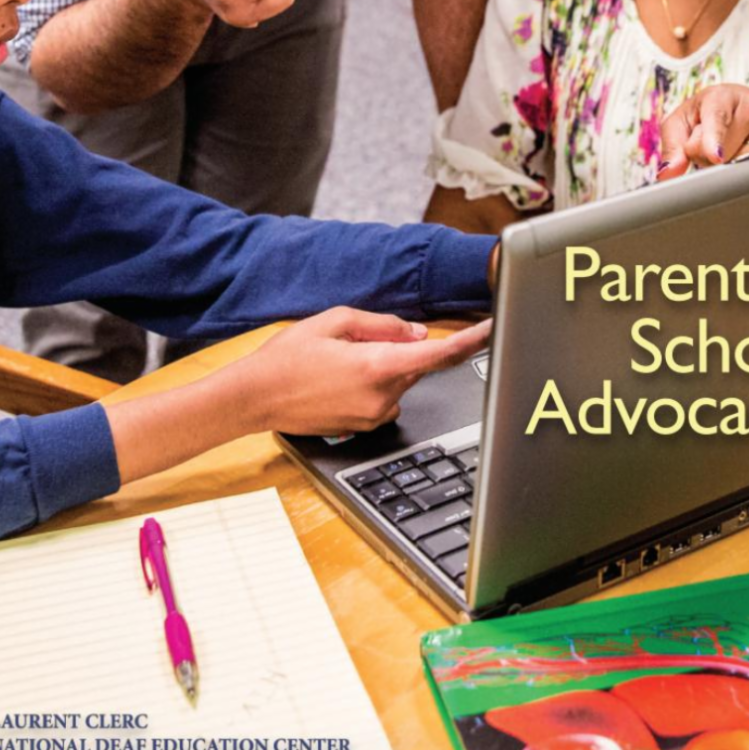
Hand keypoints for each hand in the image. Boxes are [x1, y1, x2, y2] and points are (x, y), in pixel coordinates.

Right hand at [233, 308, 492, 436]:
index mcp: (377, 366)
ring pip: (400, 382)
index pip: (438, 354)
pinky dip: (375, 383)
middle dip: (403, 346)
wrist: (255, 397)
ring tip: (341, 358)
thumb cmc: (287, 357)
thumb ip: (381, 324)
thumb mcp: (333, 322)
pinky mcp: (363, 428)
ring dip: (386, 365)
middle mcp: (382, 397)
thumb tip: (415, 331)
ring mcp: (373, 417)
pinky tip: (340, 377)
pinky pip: (384, 398)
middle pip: (417, 366)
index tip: (493, 329)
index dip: (471, 340)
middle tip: (362, 336)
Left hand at [658, 85, 748, 179]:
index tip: (715, 155)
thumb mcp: (684, 121)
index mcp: (720, 96)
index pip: (717, 118)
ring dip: (730, 170)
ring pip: (745, 167)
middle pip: (724, 154)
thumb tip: (669, 173)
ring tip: (732, 148)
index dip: (715, 138)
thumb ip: (673, 145)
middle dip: (708, 161)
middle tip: (711, 146)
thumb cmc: (708, 114)